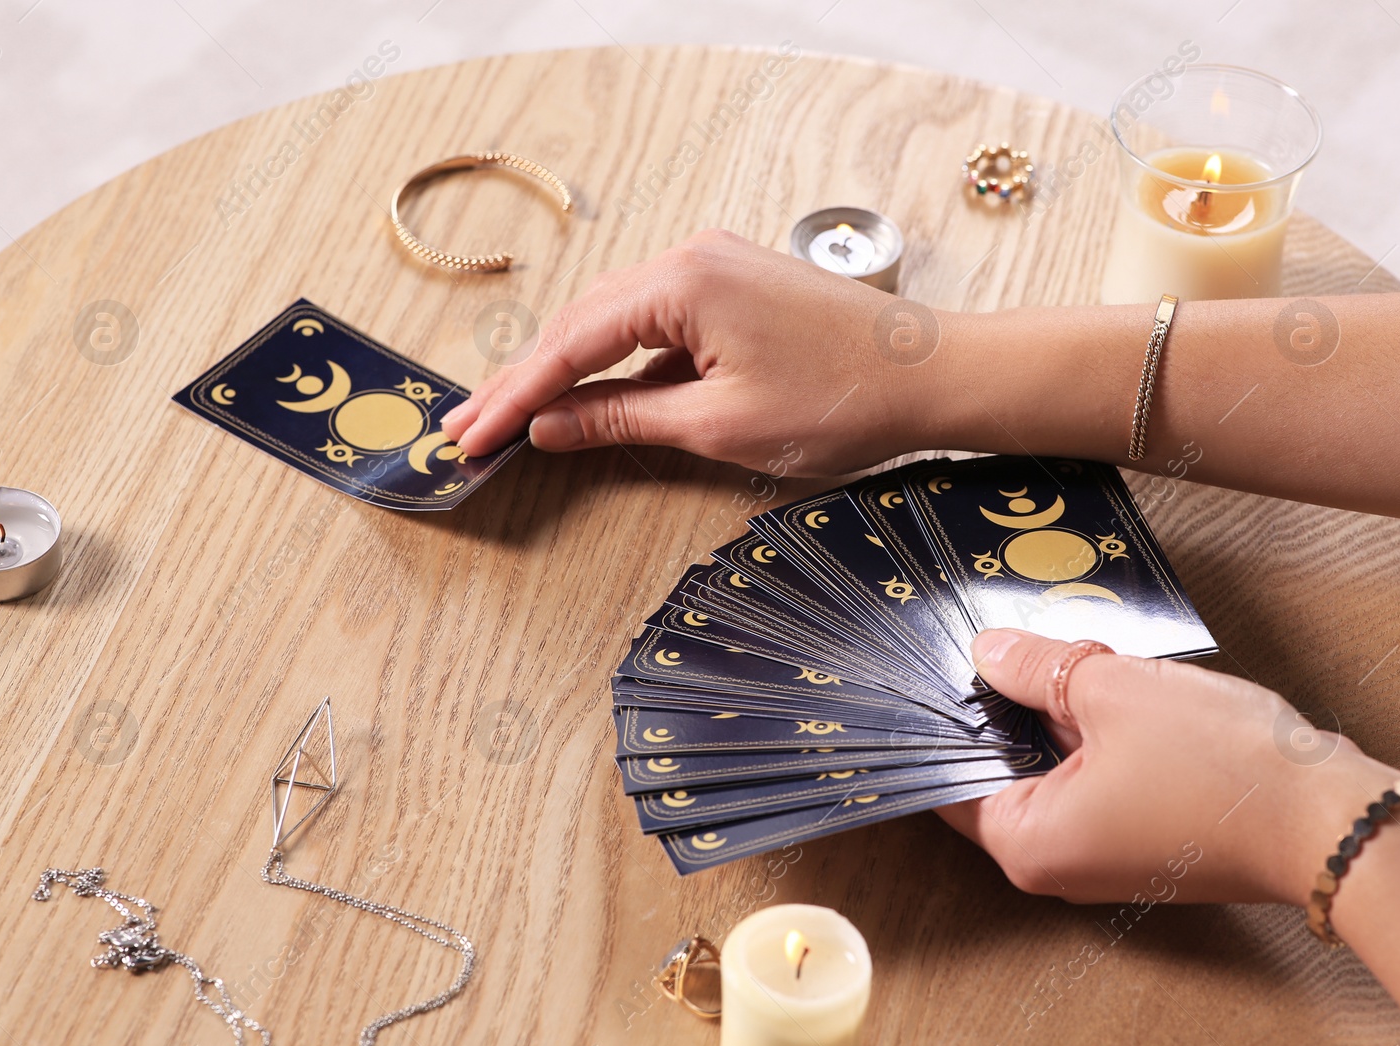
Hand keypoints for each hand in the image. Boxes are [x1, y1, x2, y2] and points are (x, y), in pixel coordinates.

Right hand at [442, 229, 948, 474]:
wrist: (933, 373)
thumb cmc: (842, 399)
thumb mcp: (720, 424)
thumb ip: (623, 419)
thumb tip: (550, 425)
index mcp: (681, 281)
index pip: (571, 343)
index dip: (514, 396)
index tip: (469, 435)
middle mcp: (689, 256)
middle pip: (581, 323)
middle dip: (523, 380)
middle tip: (465, 426)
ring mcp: (711, 265)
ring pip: (613, 320)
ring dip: (564, 369)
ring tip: (509, 414)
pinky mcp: (731, 285)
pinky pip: (653, 322)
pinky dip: (615, 361)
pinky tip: (585, 395)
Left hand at [939, 629, 1397, 906]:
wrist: (1332, 820)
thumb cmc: (1221, 768)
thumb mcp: (1110, 690)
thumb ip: (1036, 668)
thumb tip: (989, 652)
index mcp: (1026, 842)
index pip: (946, 779)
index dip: (943, 719)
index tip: (932, 668)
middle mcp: (1054, 864)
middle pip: (998, 771)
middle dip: (1006, 708)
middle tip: (1009, 647)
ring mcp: (1102, 855)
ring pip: (1050, 769)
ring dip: (1056, 715)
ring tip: (1070, 660)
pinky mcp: (1142, 839)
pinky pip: (1093, 778)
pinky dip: (1094, 734)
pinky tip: (1111, 687)